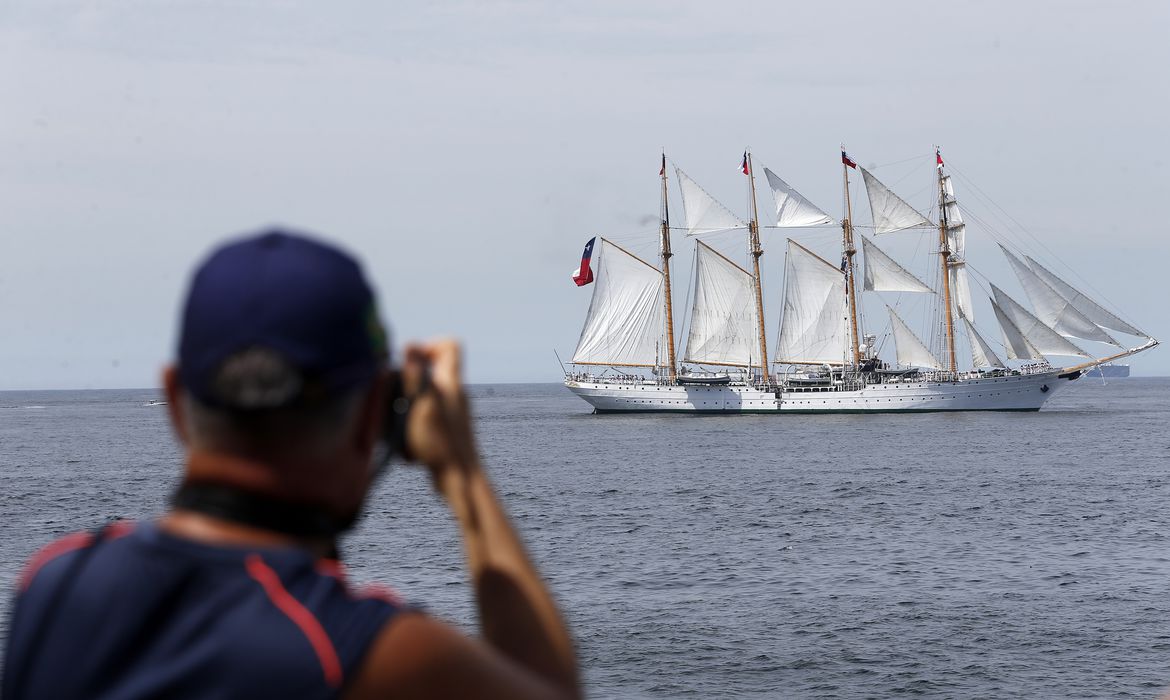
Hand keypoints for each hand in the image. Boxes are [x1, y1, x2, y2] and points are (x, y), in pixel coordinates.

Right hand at [402, 340, 479, 487]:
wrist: (460, 479)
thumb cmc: (442, 444)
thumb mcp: (423, 406)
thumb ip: (416, 376)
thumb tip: (410, 343)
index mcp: (452, 382)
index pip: (450, 345)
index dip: (429, 345)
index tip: (410, 362)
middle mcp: (455, 393)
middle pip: (434, 368)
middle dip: (410, 376)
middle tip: (396, 394)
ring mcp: (452, 410)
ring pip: (428, 392)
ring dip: (409, 401)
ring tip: (398, 419)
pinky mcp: (447, 427)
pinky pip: (427, 412)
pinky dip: (413, 419)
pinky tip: (406, 438)